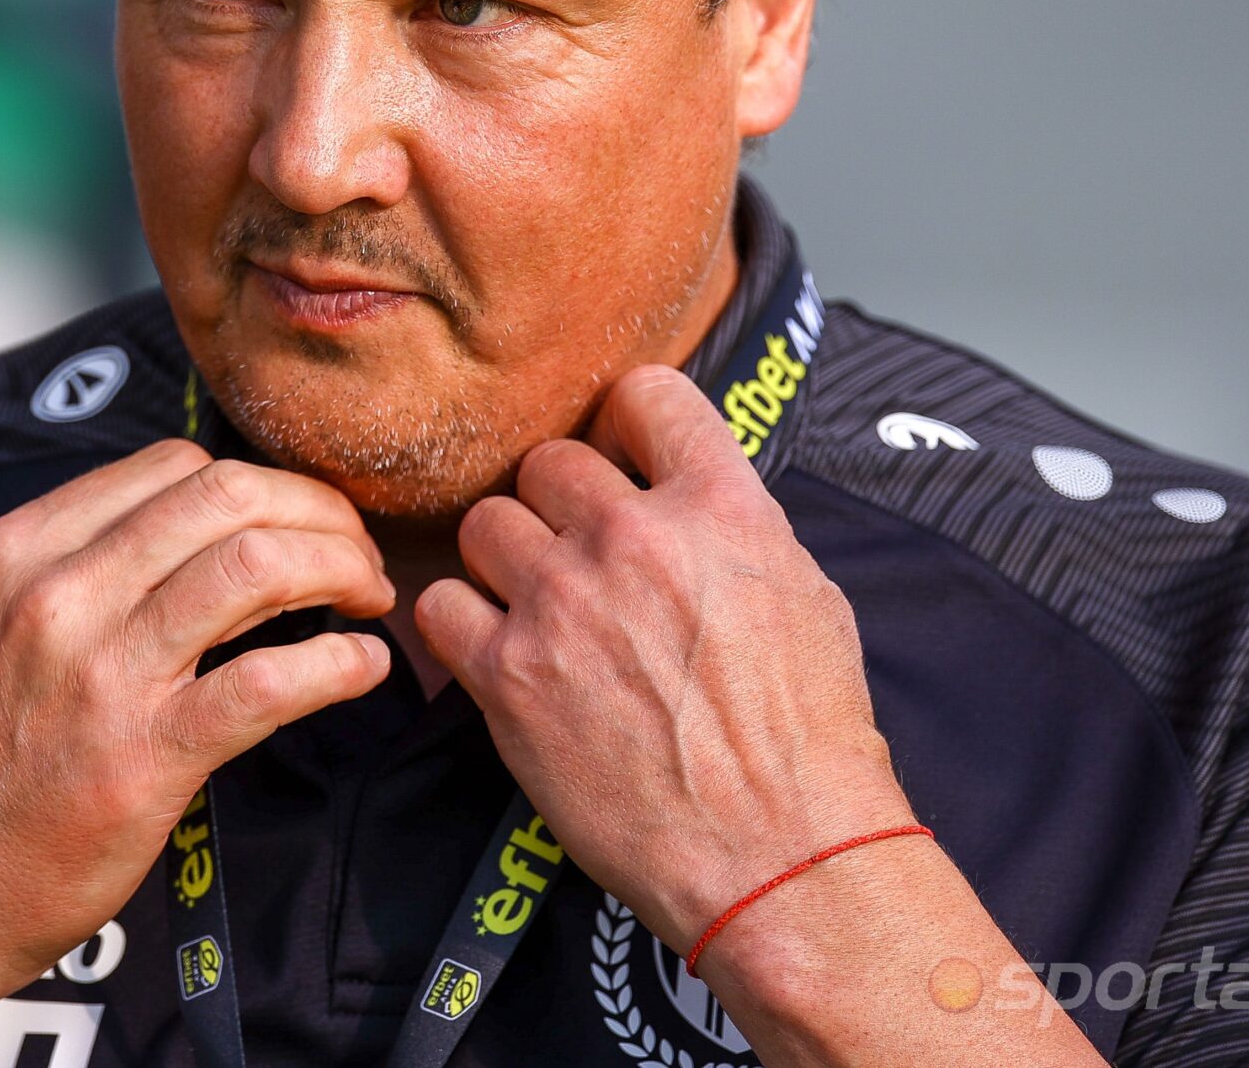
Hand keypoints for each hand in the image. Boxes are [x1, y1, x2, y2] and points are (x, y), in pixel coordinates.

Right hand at [0, 439, 394, 1061]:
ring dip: (341, 568)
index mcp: (14, 551)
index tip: (291, 521)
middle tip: (353, 553)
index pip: (170, 467)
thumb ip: (40, 576)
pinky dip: (338, 665)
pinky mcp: (142, 757)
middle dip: (315, 510)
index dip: (254, 485)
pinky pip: (268, 683)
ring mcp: (100, 672)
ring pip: (257, 565)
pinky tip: (362, 670)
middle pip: (227, 494)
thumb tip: (134, 543)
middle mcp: (57, 592)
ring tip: (370, 599)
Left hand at [416, 365, 909, 955]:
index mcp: (719, 508)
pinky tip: (494, 651)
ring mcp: (562, 601)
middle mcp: (633, 538)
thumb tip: (687, 499)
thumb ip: (732, 529)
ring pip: (485, 523)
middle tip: (578, 557)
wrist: (781, 855)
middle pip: (547, 462)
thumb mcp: (805, 596)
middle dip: (559, 505)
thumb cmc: (808, 741)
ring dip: (505, 560)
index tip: (619, 458)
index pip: (644, 393)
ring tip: (537, 608)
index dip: (624, 425)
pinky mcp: (507, 673)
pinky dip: (459, 625)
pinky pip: (439, 604)